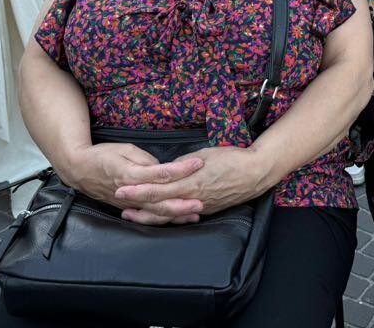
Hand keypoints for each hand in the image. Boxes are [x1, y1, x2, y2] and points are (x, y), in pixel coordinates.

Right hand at [62, 142, 204, 223]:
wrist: (80, 170)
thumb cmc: (103, 156)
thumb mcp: (125, 150)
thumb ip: (145, 160)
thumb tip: (163, 168)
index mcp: (131, 174)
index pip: (161, 173)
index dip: (181, 169)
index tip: (198, 163)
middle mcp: (131, 192)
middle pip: (161, 200)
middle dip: (183, 202)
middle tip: (202, 200)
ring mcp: (130, 203)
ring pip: (156, 212)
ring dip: (177, 214)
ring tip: (196, 213)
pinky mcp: (128, 208)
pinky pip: (148, 216)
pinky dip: (164, 218)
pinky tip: (178, 220)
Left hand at [116, 145, 270, 221]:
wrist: (255, 173)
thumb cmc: (231, 159)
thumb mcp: (204, 155)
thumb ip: (183, 164)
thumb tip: (167, 169)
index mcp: (190, 183)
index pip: (158, 189)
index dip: (138, 189)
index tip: (122, 187)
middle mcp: (193, 199)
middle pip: (159, 205)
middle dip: (137, 204)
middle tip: (119, 202)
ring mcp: (200, 207)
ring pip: (169, 215)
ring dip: (148, 216)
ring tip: (131, 214)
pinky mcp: (207, 210)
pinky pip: (182, 216)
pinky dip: (167, 217)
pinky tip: (158, 217)